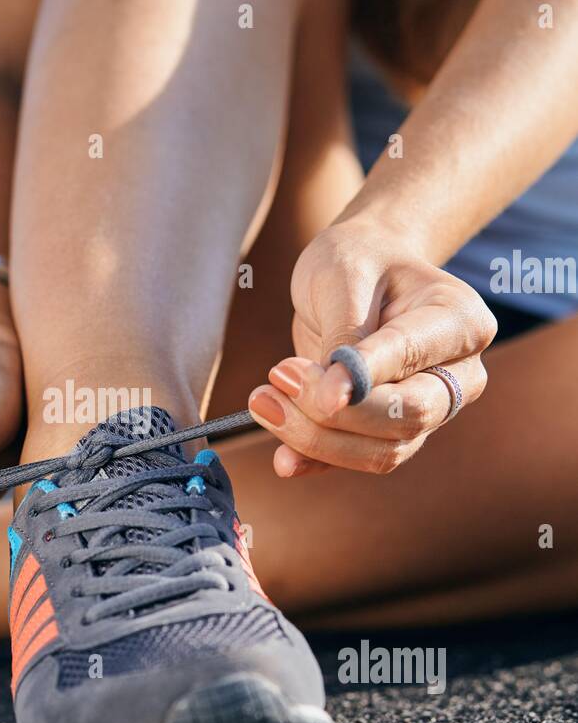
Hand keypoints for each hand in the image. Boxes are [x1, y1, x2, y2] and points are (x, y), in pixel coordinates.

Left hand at [248, 219, 497, 475]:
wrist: (361, 272)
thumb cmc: (358, 260)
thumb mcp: (344, 277)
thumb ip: (344, 336)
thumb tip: (335, 401)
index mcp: (460, 322)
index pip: (409, 358)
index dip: (357, 377)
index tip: (298, 378)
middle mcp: (459, 374)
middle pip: (406, 417)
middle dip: (332, 413)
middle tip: (274, 380)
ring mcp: (432, 409)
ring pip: (384, 450)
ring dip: (315, 439)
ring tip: (263, 401)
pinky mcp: (396, 432)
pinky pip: (361, 460)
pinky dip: (318, 462)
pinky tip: (282, 458)